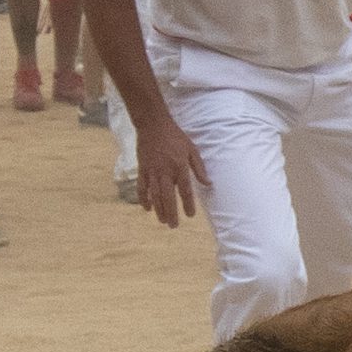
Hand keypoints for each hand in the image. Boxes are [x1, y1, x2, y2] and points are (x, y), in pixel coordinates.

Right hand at [135, 113, 207, 228]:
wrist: (153, 126)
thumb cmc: (176, 137)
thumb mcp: (192, 150)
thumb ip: (199, 168)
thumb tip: (209, 184)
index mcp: (180, 167)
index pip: (185, 191)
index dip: (188, 204)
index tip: (190, 215)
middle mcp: (165, 171)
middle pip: (168, 197)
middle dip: (171, 213)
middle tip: (174, 225)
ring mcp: (152, 171)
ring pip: (154, 195)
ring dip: (159, 210)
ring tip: (163, 221)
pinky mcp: (142, 169)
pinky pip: (142, 187)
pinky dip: (144, 199)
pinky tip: (147, 208)